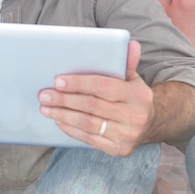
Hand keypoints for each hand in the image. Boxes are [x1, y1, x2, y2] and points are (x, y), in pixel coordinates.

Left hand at [37, 40, 153, 155]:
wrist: (150, 123)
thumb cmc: (132, 96)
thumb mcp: (132, 78)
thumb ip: (126, 62)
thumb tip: (130, 44)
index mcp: (137, 94)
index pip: (102, 86)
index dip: (78, 83)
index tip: (57, 81)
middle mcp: (134, 116)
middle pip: (91, 106)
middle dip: (64, 100)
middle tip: (44, 95)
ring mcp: (127, 135)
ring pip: (87, 123)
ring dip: (62, 115)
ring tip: (46, 108)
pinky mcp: (119, 150)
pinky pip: (89, 139)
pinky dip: (71, 129)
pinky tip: (59, 120)